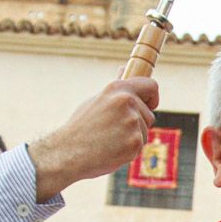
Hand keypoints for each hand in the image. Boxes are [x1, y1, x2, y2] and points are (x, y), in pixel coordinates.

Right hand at [27, 78, 157, 200]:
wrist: (68, 152)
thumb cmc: (81, 127)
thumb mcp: (96, 100)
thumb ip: (115, 89)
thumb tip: (124, 69)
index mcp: (117, 88)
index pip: (151, 86)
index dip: (152, 97)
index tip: (149, 105)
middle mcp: (126, 102)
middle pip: (149, 115)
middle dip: (138, 124)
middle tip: (114, 130)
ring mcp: (132, 122)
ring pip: (145, 132)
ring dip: (132, 138)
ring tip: (110, 140)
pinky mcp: (135, 142)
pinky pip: (140, 146)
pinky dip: (129, 150)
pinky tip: (112, 149)